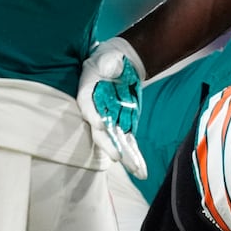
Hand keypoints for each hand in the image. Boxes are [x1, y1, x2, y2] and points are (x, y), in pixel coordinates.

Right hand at [77, 37, 147, 178]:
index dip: (92, 116)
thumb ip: (111, 63)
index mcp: (88, 94)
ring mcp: (112, 123)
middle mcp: (97, 113)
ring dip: (127, 158)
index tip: (100, 124)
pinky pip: (130, 145)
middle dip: (109, 145)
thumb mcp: (110, 58)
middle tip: (117, 156)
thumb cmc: (110, 60)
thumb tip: (113, 68)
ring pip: (118, 144)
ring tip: (136, 171)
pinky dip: (136, 158)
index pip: (87, 107)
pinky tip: (142, 173)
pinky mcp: (125, 128)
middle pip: (101, 133)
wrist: (119, 67)